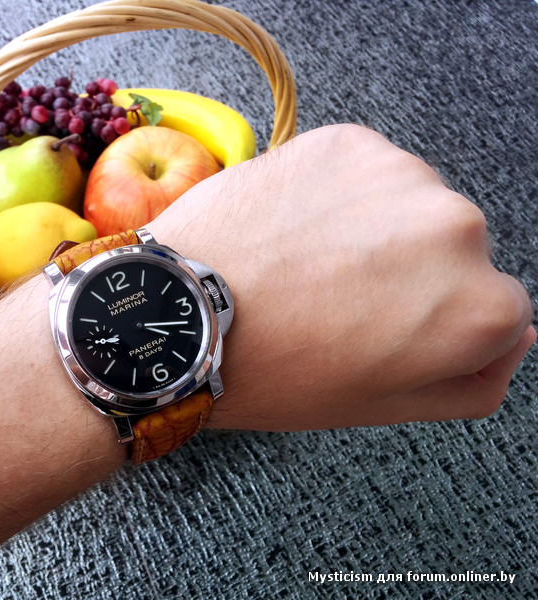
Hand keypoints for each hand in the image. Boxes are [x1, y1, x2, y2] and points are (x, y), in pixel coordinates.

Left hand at [148, 124, 534, 430]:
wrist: (181, 313)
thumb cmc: (274, 370)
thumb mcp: (386, 404)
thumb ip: (473, 379)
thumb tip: (516, 334)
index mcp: (478, 309)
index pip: (494, 309)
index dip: (431, 324)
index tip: (382, 330)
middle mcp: (458, 231)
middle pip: (453, 251)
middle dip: (407, 273)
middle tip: (335, 299)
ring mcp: (402, 176)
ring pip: (409, 206)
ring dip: (373, 228)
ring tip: (306, 263)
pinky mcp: (349, 142)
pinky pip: (364, 173)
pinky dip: (337, 195)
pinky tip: (293, 229)